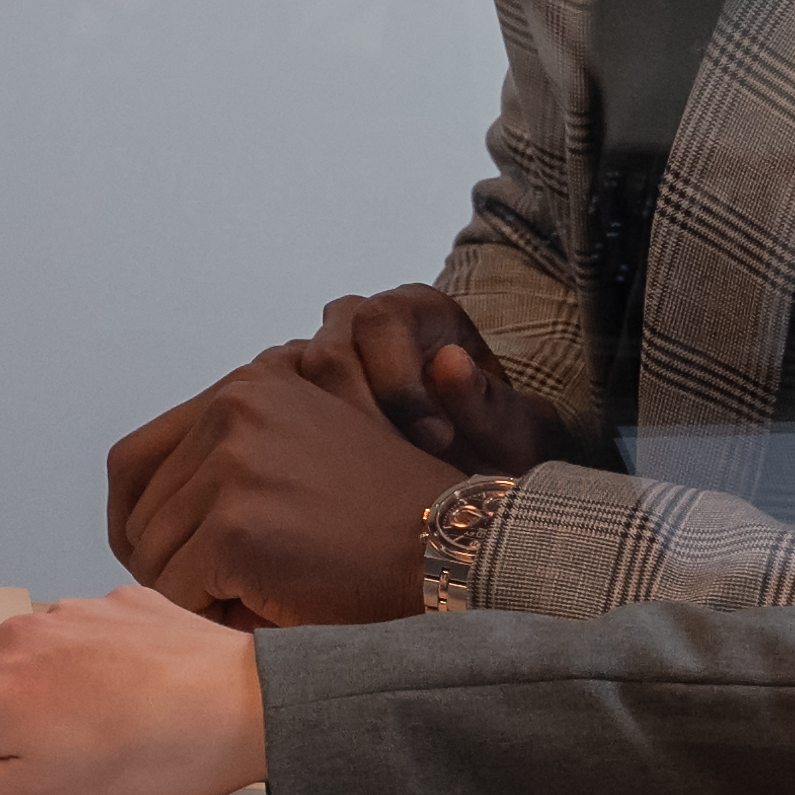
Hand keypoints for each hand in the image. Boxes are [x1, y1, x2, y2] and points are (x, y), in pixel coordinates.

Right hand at [0, 586, 272, 794]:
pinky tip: (140, 706)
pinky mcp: (113, 605)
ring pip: (30, 681)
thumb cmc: (151, 761)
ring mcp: (62, 615)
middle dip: (1, 746)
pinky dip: (97, 685)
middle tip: (73, 777)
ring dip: (56, 714)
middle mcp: (9, 643)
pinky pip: (82, 654)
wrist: (249, 701)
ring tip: (121, 745)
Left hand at [95, 342, 484, 626]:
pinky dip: (210, 618)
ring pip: (154, 558)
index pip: (133, 459)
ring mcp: (232, 468)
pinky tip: (266, 612)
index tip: (155, 559)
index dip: (133, 519)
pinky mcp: (234, 528)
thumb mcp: (305, 452)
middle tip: (227, 594)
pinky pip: (177, 594)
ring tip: (261, 597)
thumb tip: (131, 522)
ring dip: (195, 593)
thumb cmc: (384, 521)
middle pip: (139, 513)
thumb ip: (231, 460)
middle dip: (170, 565)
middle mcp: (232, 411)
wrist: (452, 551)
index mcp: (245, 389)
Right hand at [297, 285, 557, 476]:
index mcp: (417, 309)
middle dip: (364, 419)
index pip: (382, 320)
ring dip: (331, 441)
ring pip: (292, 386)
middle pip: (328, 353)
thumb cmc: (496, 442)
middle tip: (402, 471)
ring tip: (376, 482)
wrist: (479, 469)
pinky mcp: (297, 396)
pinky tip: (344, 485)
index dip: (401, 382)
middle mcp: (360, 321)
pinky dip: (305, 450)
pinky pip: (279, 414)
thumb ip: (488, 404)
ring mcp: (321, 357)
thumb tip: (447, 364)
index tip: (436, 439)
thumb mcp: (515, 432)